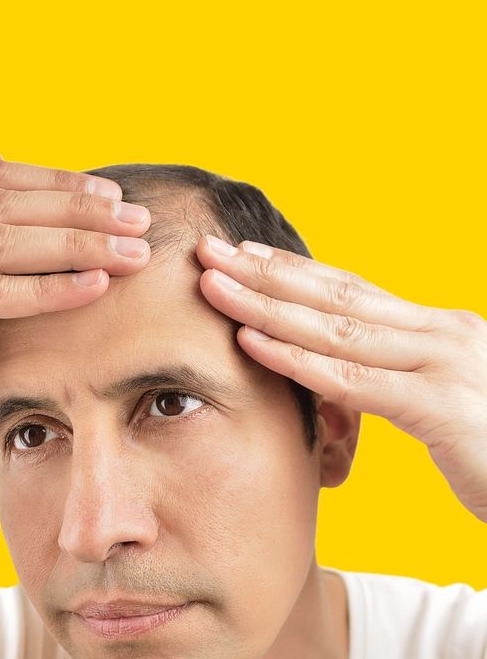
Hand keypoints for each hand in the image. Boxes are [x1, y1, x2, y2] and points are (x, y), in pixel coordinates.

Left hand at [195, 235, 486, 522]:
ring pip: (336, 328)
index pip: (355, 290)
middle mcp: (443, 334)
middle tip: (207, 251)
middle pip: (337, 294)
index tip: (243, 256)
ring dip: (267, 304)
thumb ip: (406, 381)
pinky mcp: (443, 407)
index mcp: (441, 330)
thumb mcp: (450, 404)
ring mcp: (445, 365)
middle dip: (266, 271)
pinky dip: (297, 359)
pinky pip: (354, 380)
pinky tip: (251, 344)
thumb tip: (359, 374)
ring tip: (212, 285)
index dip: (295, 271)